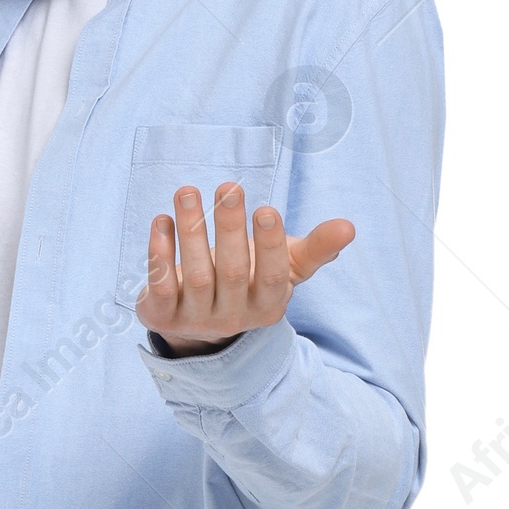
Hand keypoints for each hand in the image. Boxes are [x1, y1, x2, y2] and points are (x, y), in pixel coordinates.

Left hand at [137, 181, 354, 352]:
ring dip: (191, 231)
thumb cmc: (248, 280)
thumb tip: (349, 227)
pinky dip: (159, 253)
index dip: (270, 245)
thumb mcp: (285, 267)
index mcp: (266, 306)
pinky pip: (160, 287)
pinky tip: (162, 220)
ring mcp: (195, 320)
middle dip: (229, 228)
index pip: (273, 278)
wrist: (197, 319)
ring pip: (194, 276)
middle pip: (231, 273)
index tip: (266, 209)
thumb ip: (315, 249)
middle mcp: (232, 318)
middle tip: (229, 187)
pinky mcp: (161, 316)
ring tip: (187, 191)